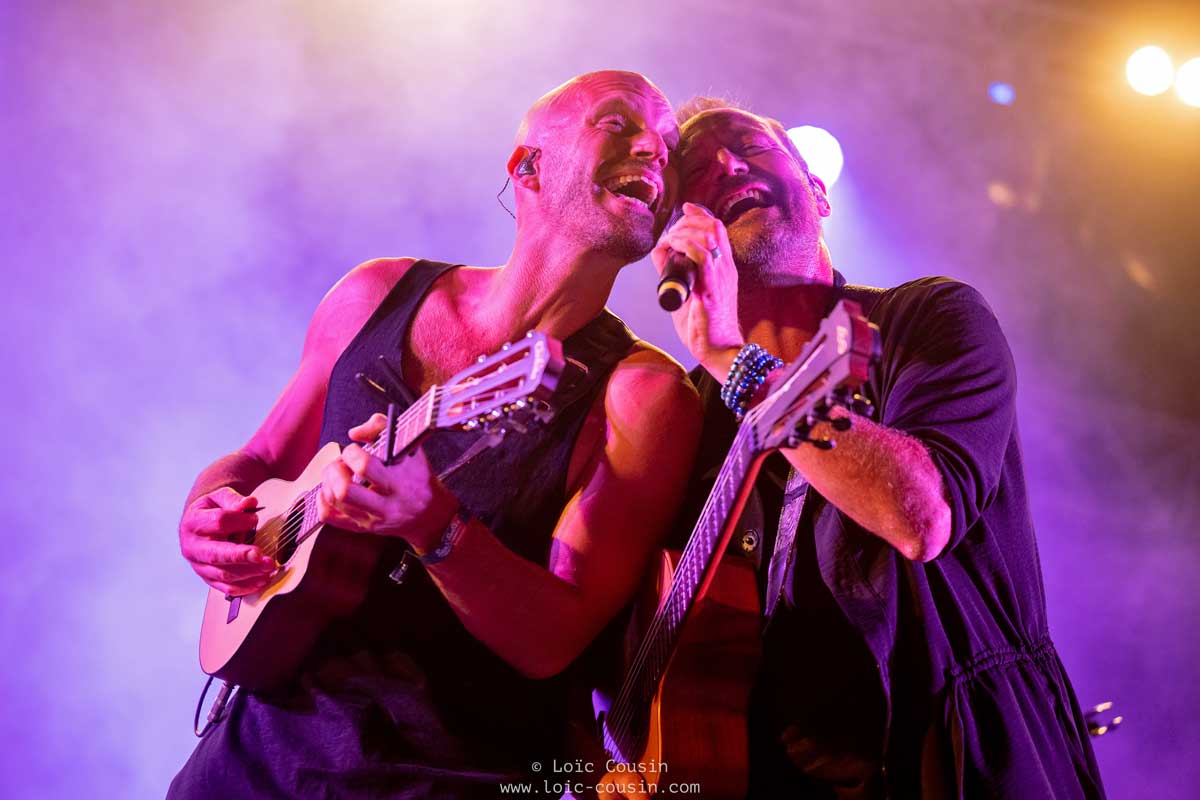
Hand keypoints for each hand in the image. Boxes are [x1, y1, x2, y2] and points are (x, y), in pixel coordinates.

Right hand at [180, 487, 275, 595]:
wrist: (197, 527)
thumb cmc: (211, 511)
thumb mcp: (218, 498)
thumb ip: (233, 500)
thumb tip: (249, 503)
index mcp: (193, 523)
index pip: (218, 522)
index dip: (239, 520)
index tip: (254, 519)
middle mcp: (192, 547)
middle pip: (217, 554)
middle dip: (240, 556)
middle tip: (261, 555)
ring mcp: (199, 566)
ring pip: (223, 574)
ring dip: (248, 573)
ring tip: (269, 568)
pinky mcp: (208, 578)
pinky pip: (226, 588)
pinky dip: (245, 587)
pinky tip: (261, 581)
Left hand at [317, 413, 458, 552]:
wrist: (429, 514)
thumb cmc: (418, 476)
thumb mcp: (410, 447)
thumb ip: (382, 428)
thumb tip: (354, 433)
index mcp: (399, 483)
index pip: (365, 467)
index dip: (351, 453)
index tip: (354, 449)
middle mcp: (385, 505)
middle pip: (344, 491)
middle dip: (334, 470)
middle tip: (341, 463)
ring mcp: (371, 519)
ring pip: (334, 502)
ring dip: (328, 481)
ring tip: (337, 473)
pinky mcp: (361, 528)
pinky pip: (329, 516)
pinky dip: (322, 499)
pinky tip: (329, 489)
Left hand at [650, 202, 743, 371]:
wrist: (719, 349)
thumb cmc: (704, 325)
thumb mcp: (689, 291)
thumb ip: (675, 270)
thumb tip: (660, 251)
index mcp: (723, 267)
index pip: (716, 228)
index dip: (700, 213)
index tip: (685, 208)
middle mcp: (725, 267)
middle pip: (712, 226)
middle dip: (688, 221)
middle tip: (671, 233)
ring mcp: (720, 276)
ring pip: (707, 235)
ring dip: (684, 231)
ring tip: (671, 241)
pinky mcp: (711, 289)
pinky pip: (702, 256)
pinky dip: (686, 245)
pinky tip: (675, 247)